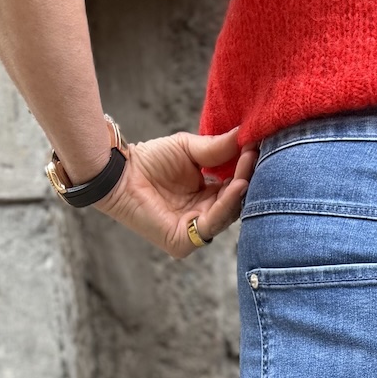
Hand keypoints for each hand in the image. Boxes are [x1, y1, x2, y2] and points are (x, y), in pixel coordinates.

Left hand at [93, 127, 257, 257]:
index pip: (234, 187)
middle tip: (256, 157)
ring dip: (240, 191)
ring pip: (227, 215)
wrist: (120, 173)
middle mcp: (204, 215)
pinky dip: (226, 206)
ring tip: (248, 168)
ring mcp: (195, 231)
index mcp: (207, 196)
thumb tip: (247, 135)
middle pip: (235, 203)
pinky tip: (236, 186)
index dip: (245, 169)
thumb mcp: (189, 149)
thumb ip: (217, 147)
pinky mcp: (184, 242)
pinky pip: (212, 225)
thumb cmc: (149, 160)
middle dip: (247, 179)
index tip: (256, 148)